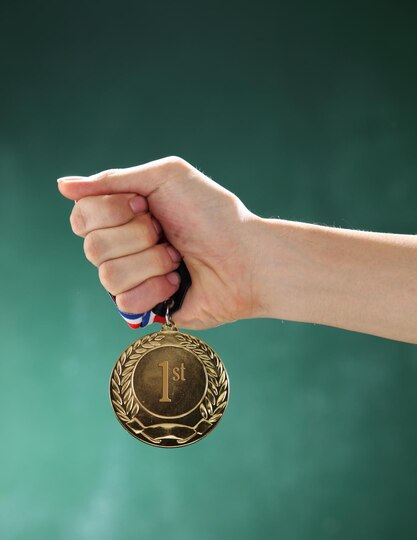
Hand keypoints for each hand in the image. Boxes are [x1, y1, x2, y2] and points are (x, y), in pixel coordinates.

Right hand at [58, 156, 262, 328]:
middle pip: (92, 246)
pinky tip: (178, 282)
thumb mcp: (166, 178)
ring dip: (150, 262)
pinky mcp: (145, 308)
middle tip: (167, 232)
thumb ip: (113, 180)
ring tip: (176, 258)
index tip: (146, 205)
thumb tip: (61, 186)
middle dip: (137, 236)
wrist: (245, 257)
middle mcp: (121, 247)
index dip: (111, 211)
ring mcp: (132, 279)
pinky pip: (125, 303)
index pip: (82, 216)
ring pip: (107, 276)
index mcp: (122, 215)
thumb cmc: (212, 214)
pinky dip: (157, 289)